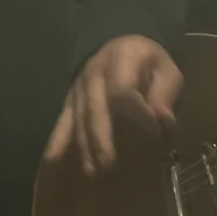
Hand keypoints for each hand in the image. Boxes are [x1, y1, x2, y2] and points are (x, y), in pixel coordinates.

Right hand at [44, 34, 182, 175]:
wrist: (120, 43)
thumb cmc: (148, 62)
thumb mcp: (166, 69)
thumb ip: (164, 94)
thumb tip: (163, 121)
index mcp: (122, 59)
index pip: (124, 90)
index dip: (137, 113)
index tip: (154, 134)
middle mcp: (95, 73)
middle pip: (95, 108)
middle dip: (101, 138)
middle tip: (108, 164)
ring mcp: (79, 87)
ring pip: (79, 118)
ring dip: (84, 146)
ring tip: (92, 172)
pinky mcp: (70, 100)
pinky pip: (63, 121)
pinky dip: (57, 141)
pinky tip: (51, 161)